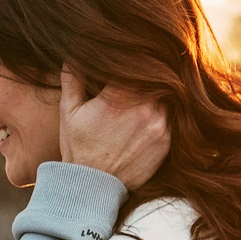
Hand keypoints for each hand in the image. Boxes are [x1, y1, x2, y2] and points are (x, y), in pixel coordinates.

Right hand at [58, 66, 168, 190]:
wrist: (93, 187)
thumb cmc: (78, 147)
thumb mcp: (69, 111)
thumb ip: (72, 78)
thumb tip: (74, 52)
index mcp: (118, 99)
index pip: (136, 64)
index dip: (133, 59)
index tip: (128, 57)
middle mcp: (144, 110)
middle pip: (154, 79)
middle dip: (146, 75)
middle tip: (138, 73)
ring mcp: (159, 126)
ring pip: (166, 96)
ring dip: (156, 93)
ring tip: (143, 94)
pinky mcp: (166, 142)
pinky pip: (171, 116)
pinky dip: (162, 111)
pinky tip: (148, 113)